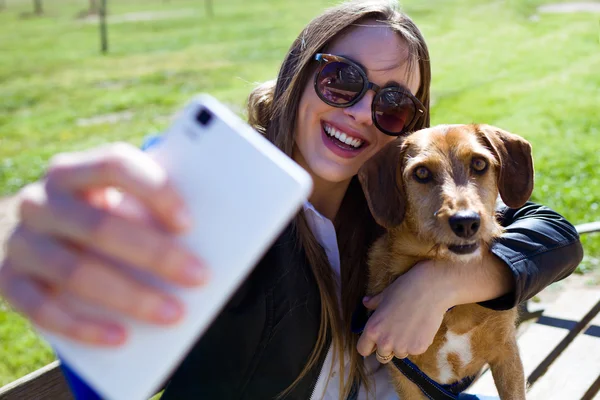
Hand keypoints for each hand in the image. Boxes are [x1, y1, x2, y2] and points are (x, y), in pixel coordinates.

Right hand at [0, 143, 208, 345]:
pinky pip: (42, 309)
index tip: (189, 222)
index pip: (114, 165)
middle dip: (155, 255)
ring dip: (130, 297)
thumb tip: (206, 237)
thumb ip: (151, 210)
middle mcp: (41, 201)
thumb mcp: (121, 204)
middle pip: (100, 226)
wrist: (42, 239)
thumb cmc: (100, 217)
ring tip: (173, 313)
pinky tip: (120, 336)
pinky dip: (84, 326)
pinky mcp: (9, 280)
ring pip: (75, 271)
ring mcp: (22, 241)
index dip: (154, 190)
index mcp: (74, 171)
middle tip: (198, 276)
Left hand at [356, 260, 453, 361]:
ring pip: (399, 354)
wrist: (430, 290)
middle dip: (387, 347)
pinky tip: (421, 328)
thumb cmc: (404, 290)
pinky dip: (417, 343)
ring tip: (410, 328)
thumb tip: (365, 302)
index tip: (374, 342)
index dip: (368, 346)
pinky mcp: (418, 349)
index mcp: (372, 330)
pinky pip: (414, 351)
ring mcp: (402, 347)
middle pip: (381, 356)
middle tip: (396, 333)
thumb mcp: (384, 296)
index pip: (363, 349)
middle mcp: (385, 342)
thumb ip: (373, 303)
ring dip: (403, 346)